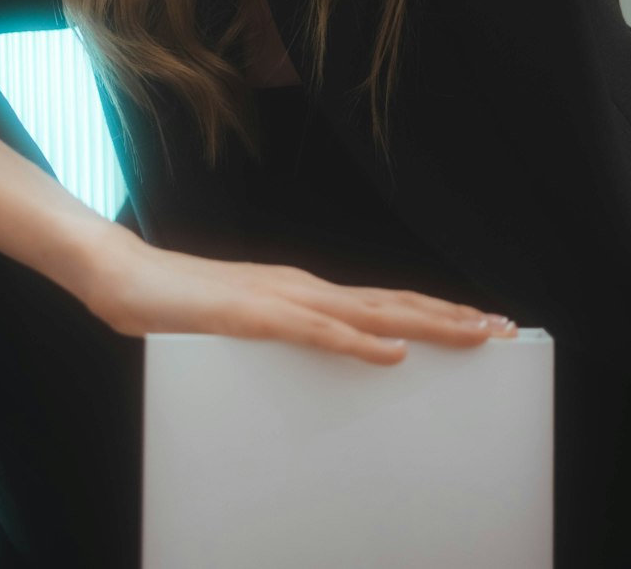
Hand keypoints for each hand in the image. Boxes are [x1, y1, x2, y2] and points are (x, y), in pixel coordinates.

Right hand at [78, 226, 516, 365]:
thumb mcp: (247, 326)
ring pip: (369, 312)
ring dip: (425, 324)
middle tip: (504, 328)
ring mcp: (281, 297)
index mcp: (304, 292)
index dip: (436, 313)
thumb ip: (287, 336)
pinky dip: (358, 341)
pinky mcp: (254, 314)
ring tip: (472, 334)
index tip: (481, 324)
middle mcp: (304, 287)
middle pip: (393, 303)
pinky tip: (391, 350)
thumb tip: (326, 353)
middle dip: (452, 317)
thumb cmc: (182, 304)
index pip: (385, 304)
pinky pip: (315, 331)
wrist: (126, 276)